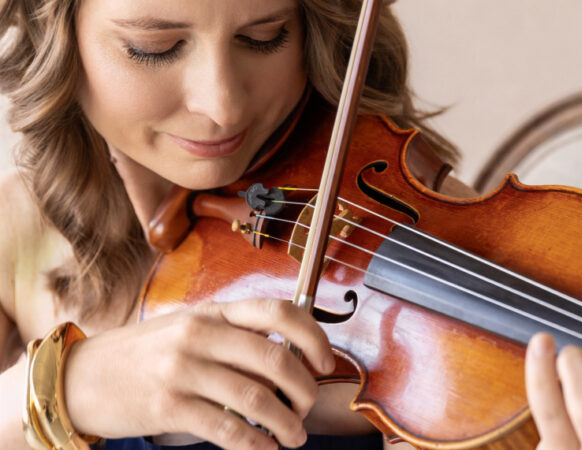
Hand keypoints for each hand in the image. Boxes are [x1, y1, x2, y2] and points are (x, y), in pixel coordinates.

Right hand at [62, 298, 334, 449]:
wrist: (78, 377)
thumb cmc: (144, 355)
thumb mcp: (188, 329)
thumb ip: (233, 336)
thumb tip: (291, 358)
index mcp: (212, 311)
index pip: (278, 311)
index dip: (314, 336)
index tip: (326, 361)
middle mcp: (200, 335)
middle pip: (276, 360)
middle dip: (304, 390)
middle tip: (307, 408)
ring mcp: (182, 370)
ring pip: (257, 398)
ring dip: (286, 423)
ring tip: (294, 436)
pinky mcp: (167, 406)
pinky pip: (227, 429)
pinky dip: (255, 443)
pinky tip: (265, 449)